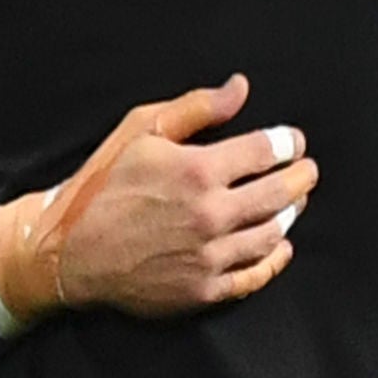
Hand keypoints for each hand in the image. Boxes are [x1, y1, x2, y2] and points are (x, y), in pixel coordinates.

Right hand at [0, 73, 317, 321]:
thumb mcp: (141, 130)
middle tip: (308, 170)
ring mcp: (209, 256)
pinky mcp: (203, 290)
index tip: (295, 141)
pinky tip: (280, 246)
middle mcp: (210, 214)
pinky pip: (254, 276)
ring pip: (271, 234)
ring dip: (290, 215)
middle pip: (279, 194)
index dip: (287, 142)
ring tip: (294, 203)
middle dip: (302, 178)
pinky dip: (275, 260)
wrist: (69, 251)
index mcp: (197, 170)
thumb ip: (196, 107)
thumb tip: (240, 87)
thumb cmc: (104, 184)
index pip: (265, 151)